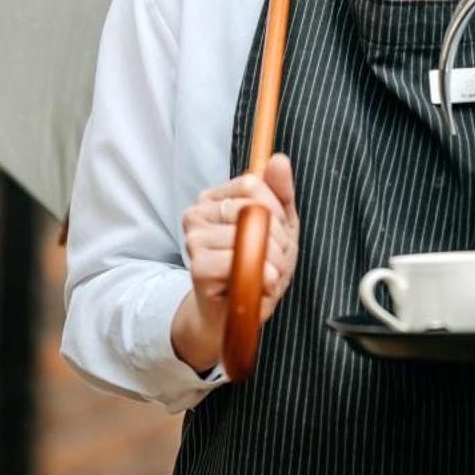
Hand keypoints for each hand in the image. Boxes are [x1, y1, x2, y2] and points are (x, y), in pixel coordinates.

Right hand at [171, 153, 299, 372]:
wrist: (233, 315)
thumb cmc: (256, 267)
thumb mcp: (278, 225)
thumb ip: (280, 192)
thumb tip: (279, 159)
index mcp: (214, 198)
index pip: (253, 183)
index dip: (275, 211)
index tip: (277, 233)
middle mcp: (197, 213)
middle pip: (253, 208)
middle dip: (277, 239)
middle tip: (275, 260)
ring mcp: (194, 239)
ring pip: (251, 236)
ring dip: (273, 262)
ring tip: (266, 275)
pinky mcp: (198, 266)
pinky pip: (240, 261)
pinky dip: (260, 277)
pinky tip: (256, 286)